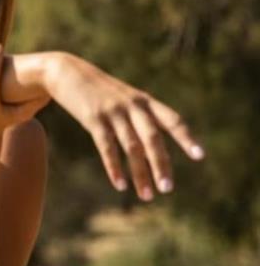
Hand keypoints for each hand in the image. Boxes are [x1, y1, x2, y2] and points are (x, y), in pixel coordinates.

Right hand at [45, 52, 203, 200]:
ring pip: (132, 147)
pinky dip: (114, 167)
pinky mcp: (93, 119)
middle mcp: (132, 106)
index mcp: (144, 101)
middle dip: (161, 164)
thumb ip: (139, 115)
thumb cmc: (97, 89)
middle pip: (153, 138)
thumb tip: (152, 144)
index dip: (186, 138)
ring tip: (147, 195)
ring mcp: (113, 112)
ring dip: (140, 173)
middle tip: (167, 189)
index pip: (172, 120)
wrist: (66, 71)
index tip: (200, 156)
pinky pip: (107, 147)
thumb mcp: (123, 97)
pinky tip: (120, 184)